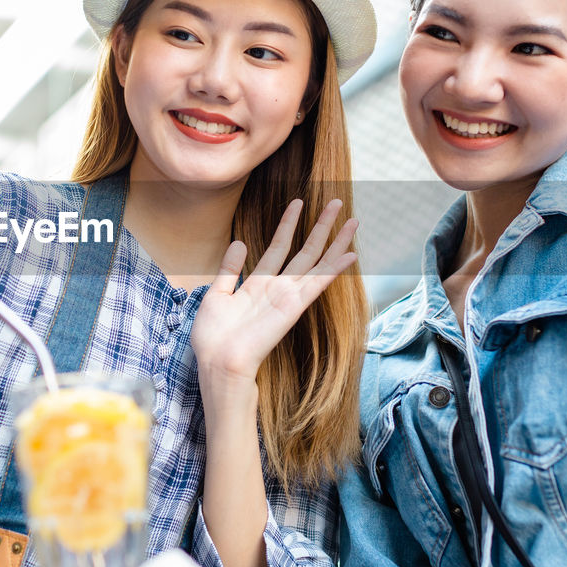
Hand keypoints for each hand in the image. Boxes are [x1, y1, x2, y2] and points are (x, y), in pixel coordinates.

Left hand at [191, 199, 358, 405]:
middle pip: (305, 251)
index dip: (288, 224)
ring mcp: (288, 297)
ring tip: (353, 219)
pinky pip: (317, 283)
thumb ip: (230, 269)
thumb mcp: (216, 295)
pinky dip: (334, 269)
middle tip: (338, 203)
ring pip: (317, 262)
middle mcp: (278, 288)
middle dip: (321, 227)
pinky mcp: (293, 307)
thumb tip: (240, 242)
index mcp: (258, 284)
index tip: (298, 202)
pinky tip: (351, 254)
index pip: (278, 247)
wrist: (218, 363)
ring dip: (335, 240)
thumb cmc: (214, 338)